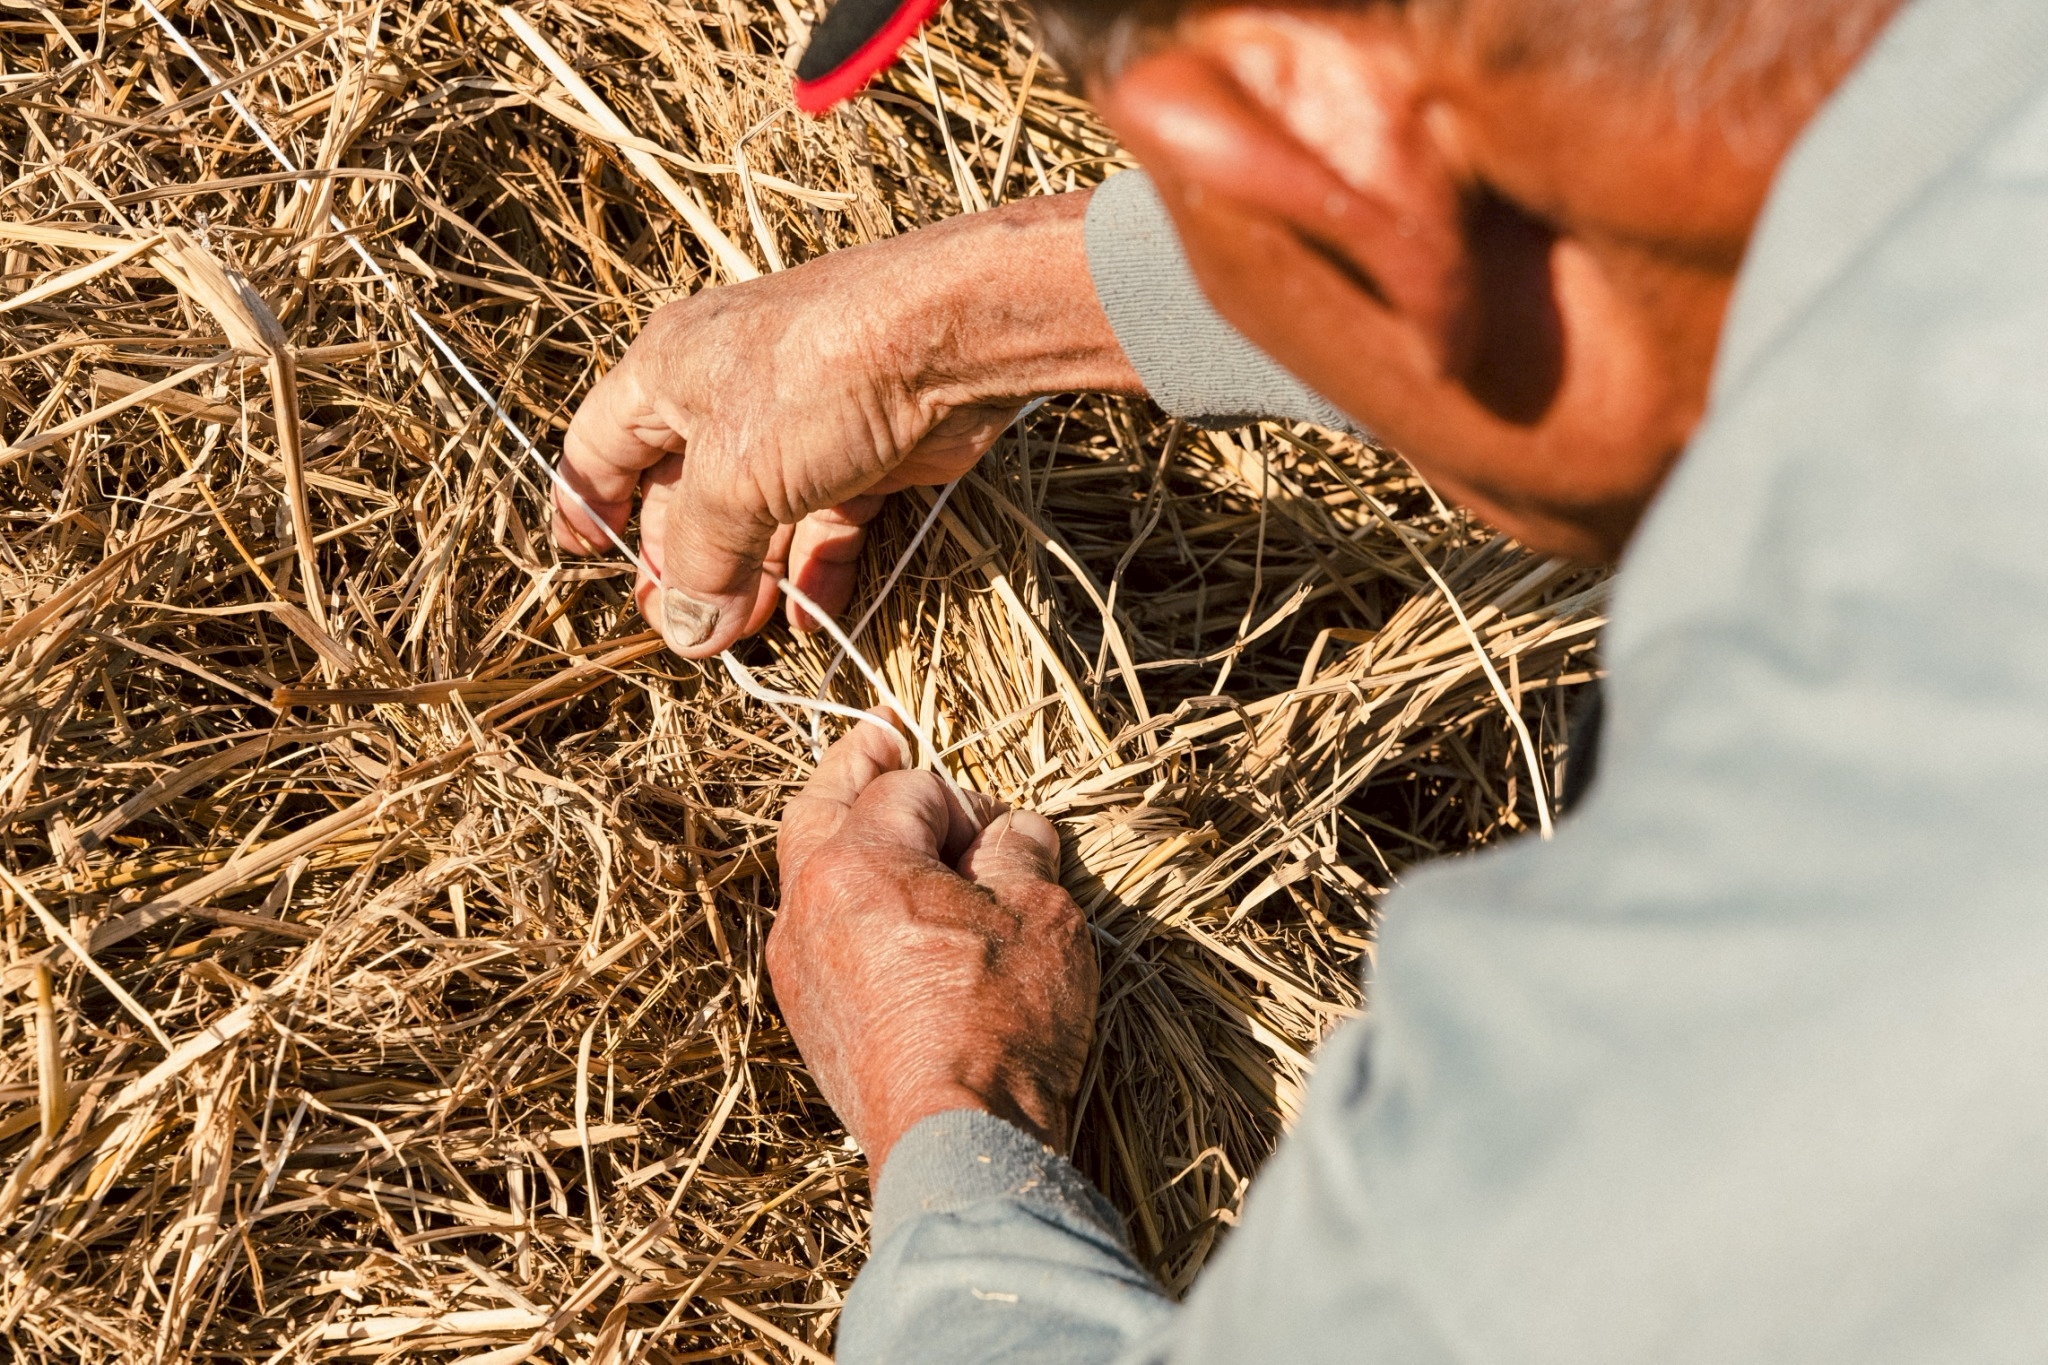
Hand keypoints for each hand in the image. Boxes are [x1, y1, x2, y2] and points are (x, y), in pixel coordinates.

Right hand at [553, 192, 1142, 656]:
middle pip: (684, 491)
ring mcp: (800, 421)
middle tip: (682, 628)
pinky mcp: (866, 450)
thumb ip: (702, 560)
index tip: (585, 562)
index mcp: (668, 373)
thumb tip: (684, 632)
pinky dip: (814, 566)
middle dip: (682, 562)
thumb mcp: (735, 479)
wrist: (951, 335)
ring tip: (744, 637)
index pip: (601, 445)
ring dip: (751, 577)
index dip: (587, 504)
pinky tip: (810, 616)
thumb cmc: (818, 378)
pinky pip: (826, 518)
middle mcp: (727, 391)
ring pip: (759, 513)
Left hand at [769, 721, 1097, 1171]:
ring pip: (809, 871)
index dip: (961, 797)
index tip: (1002, 827)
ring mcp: (797, 966)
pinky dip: (846, 900)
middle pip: (817, 808)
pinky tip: (885, 911)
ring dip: (845, 837)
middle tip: (879, 735)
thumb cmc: (1001, 1024)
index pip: (904, 789)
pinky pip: (816, 930)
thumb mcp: (1040, 918)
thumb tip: (1014, 829)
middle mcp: (807, 906)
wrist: (957, 1142)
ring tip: (881, 822)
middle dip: (853, 767)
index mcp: (856, 865)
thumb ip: (1021, 855)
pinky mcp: (807, 1016)